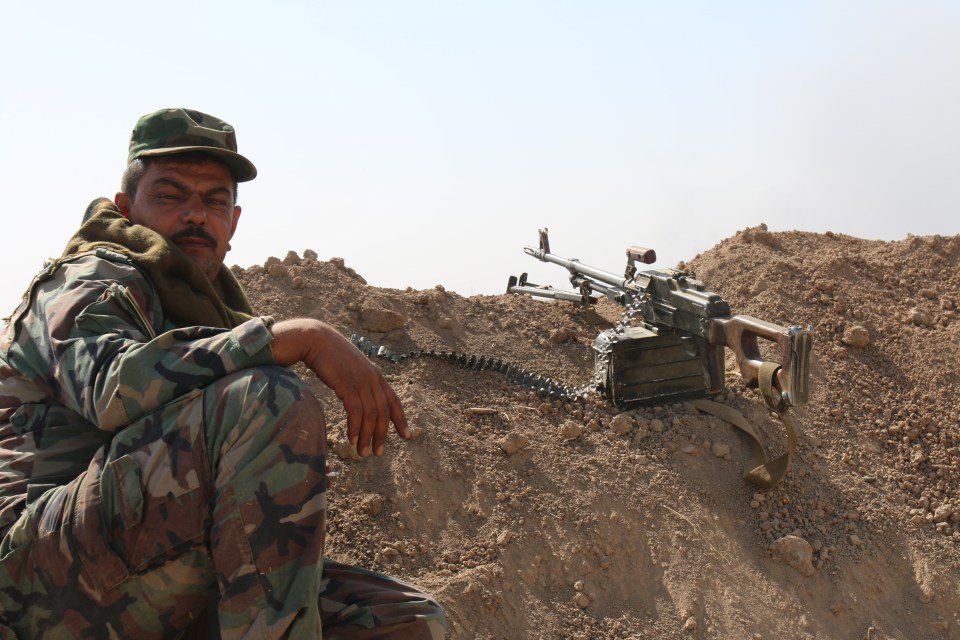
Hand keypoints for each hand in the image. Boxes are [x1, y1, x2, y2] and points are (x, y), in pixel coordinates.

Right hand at [270, 319, 408, 455]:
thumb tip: (360, 398)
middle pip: (383, 412)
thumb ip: (360, 382)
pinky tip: (352, 438)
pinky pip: (355, 411)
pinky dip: (355, 427)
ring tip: (362, 452)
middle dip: (381, 434)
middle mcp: (373, 378)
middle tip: (378, 452)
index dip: (401, 419)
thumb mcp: (352, 368)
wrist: (316, 339)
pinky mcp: (347, 384)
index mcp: (376, 375)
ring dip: (367, 435)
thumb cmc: (331, 355)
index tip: (406, 436)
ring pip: (371, 414)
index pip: (394, 400)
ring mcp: (361, 381)